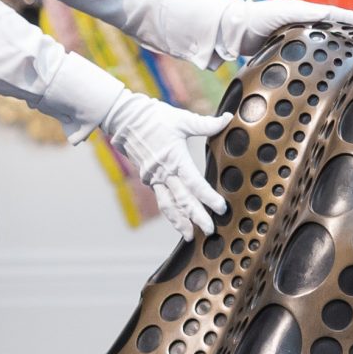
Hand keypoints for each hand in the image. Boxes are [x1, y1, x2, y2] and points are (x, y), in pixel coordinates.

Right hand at [97, 92, 230, 237]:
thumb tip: (228, 118)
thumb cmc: (154, 117)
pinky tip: (178, 221)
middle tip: (210, 230)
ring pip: (168, 205)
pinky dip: (170, 212)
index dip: (208, 197)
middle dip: (197, 217)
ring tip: (191, 236)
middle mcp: (163, 172)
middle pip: (182, 200)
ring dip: (180, 222)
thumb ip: (206, 124)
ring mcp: (154, 177)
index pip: (195, 183)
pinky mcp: (148, 179)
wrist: (124, 119)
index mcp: (174, 158)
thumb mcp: (181, 119)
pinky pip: (161, 199)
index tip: (221, 208)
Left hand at [218, 0, 352, 59]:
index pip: (334, 16)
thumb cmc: (258, 17)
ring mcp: (297, 39)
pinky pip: (310, 56)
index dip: (352, 20)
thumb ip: (306, 13)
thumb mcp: (284, 12)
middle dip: (351, 36)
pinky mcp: (289, 52)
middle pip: (332, 31)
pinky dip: (322, 60)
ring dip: (338, 50)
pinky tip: (329, 68)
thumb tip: (330, 14)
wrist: (235, 31)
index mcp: (305, 13)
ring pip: (323, 45)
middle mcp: (304, 25)